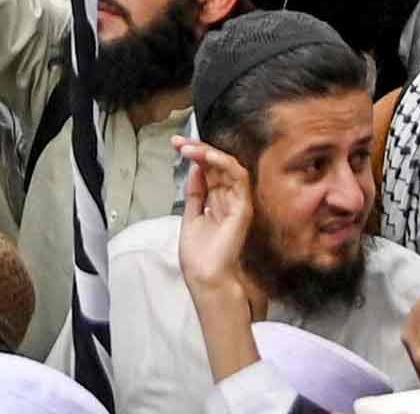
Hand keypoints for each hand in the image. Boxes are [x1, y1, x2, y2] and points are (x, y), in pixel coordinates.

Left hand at [174, 140, 262, 320]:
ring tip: (190, 148)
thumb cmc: (199, 256)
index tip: (176, 145)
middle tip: (180, 142)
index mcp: (216, 202)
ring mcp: (237, 203)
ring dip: (208, 153)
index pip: (209, 171)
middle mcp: (228, 200)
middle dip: (198, 149)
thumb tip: (194, 169)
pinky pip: (238, 178)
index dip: (195, 156)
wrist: (205, 278)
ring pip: (229, 167)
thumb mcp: (190, 217)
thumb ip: (195, 193)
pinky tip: (207, 156)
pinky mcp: (243, 207)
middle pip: (217, 165)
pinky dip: (224, 163)